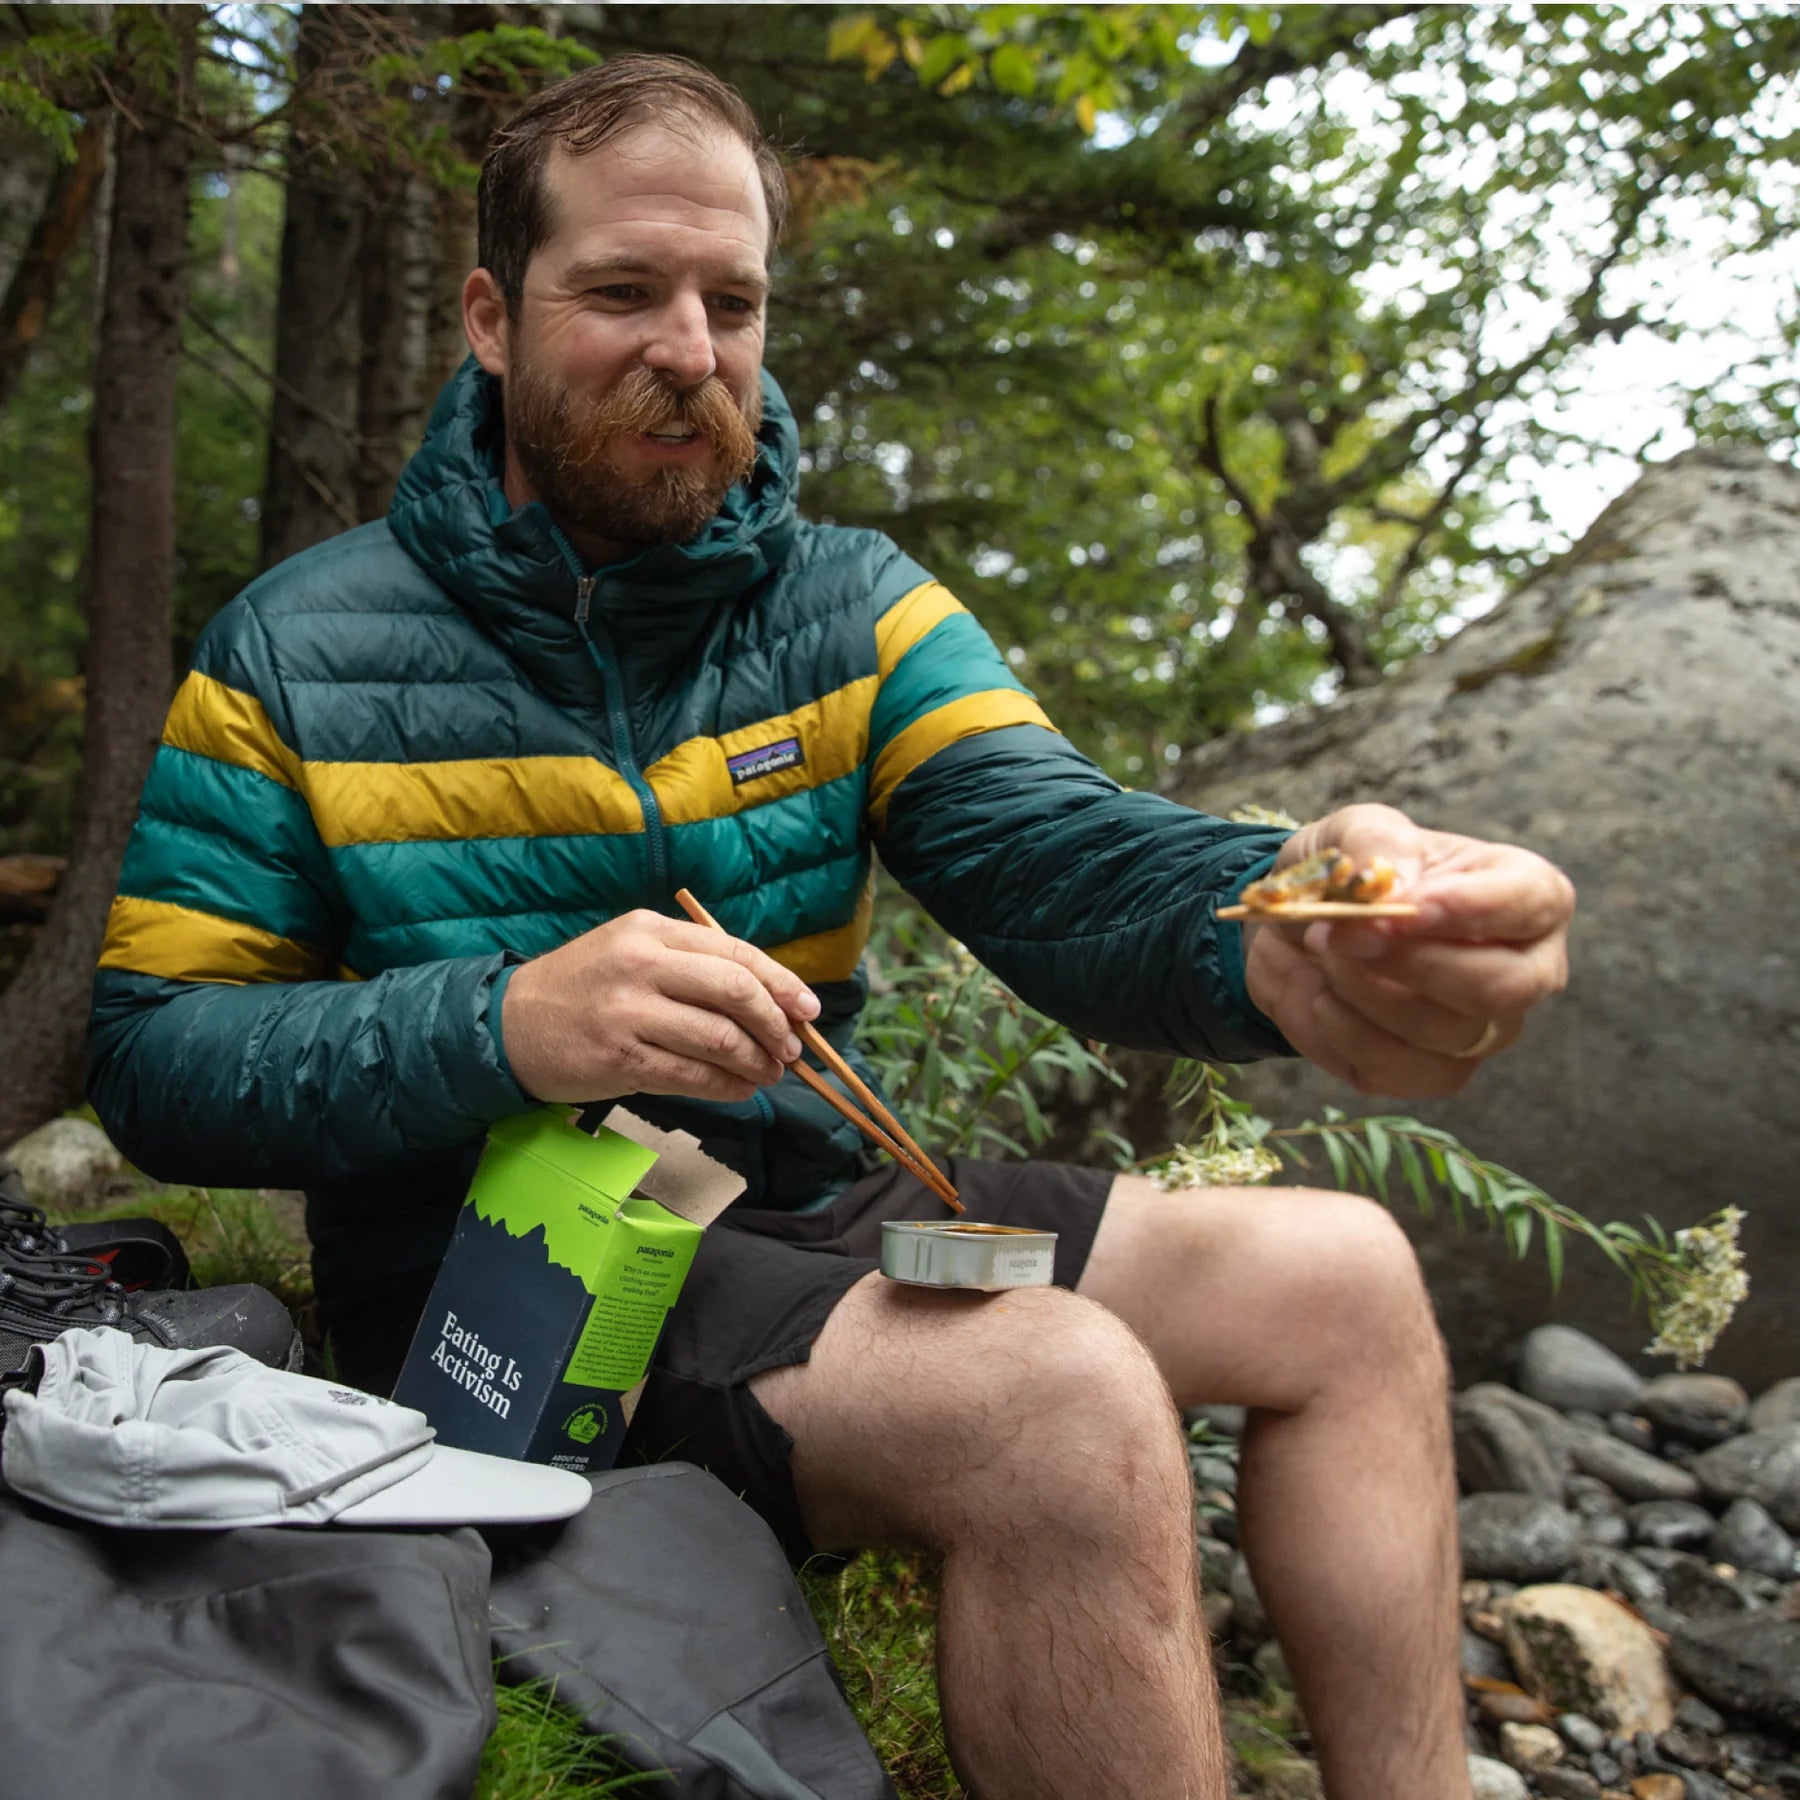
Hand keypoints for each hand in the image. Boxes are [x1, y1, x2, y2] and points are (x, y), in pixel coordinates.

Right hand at [502, 909, 819, 1103]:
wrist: (507, 1024)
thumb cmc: (581, 989)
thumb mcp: (630, 951)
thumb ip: (690, 964)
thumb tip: (768, 997)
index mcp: (651, 929)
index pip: (736, 953)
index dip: (782, 983)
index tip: (808, 1009)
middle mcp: (642, 964)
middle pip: (736, 990)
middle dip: (776, 1023)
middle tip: (791, 1047)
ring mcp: (629, 1012)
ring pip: (720, 1038)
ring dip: (757, 1062)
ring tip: (769, 1074)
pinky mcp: (620, 1059)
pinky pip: (693, 1076)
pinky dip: (728, 1087)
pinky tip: (740, 1091)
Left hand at [1242, 804, 1574, 1096]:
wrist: (1297, 927)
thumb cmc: (1350, 872)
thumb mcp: (1353, 830)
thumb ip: (1375, 843)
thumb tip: (1394, 885)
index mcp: (1524, 895)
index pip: (1535, 904)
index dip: (1476, 908)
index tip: (1411, 904)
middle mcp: (1523, 968)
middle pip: (1503, 987)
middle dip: (1414, 962)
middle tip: (1348, 934)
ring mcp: (1483, 1028)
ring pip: (1443, 1031)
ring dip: (1363, 989)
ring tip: (1323, 949)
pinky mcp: (1432, 1070)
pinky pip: (1398, 1070)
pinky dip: (1343, 1032)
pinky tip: (1321, 997)